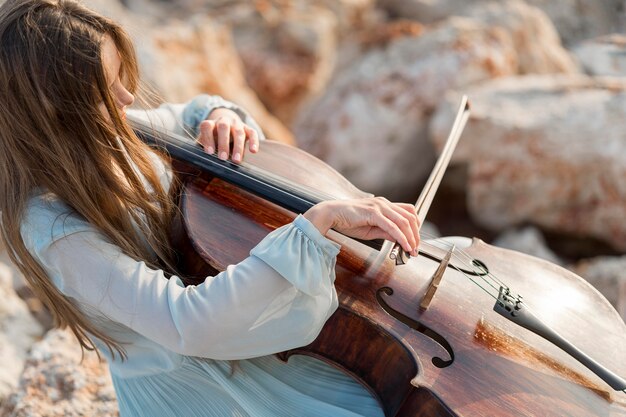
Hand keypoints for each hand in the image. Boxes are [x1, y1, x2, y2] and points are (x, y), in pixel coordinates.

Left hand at [196, 108, 259, 163]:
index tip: (209, 153)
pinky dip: (253, 141)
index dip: (207, 139)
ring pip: (238, 132)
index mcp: (211, 123)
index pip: (207, 126)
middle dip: (223, 143)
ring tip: (236, 161)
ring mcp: (236, 123)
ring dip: (238, 147)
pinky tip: (253, 151)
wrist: (226, 126)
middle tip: (222, 158)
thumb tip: (198, 162)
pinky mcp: (247, 128)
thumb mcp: (205, 141)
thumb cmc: (213, 139)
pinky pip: (252, 132)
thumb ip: (201, 148)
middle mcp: (223, 121)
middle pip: (223, 127)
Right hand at [303, 197, 419, 254]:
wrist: (331, 215)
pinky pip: (392, 227)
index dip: (416, 226)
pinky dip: (401, 237)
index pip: (408, 212)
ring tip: (412, 250)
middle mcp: (384, 203)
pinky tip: (405, 246)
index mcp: (384, 205)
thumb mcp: (371, 229)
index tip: (415, 240)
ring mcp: (379, 207)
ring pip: (403, 222)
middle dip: (416, 234)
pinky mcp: (373, 213)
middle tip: (416, 248)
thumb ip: (385, 232)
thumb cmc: (347, 221)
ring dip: (411, 237)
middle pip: (410, 217)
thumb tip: (399, 239)